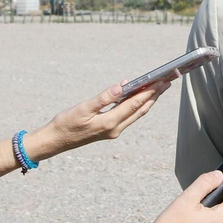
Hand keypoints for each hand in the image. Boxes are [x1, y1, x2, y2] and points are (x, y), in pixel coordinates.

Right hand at [30, 79, 172, 158]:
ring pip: (136, 114)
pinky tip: (136, 96)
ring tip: (158, 88)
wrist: (55, 141)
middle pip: (140, 110)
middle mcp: (115, 129)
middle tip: (167, 82)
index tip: (161, 81)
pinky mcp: (108, 130)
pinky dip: (135, 105)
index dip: (149, 92)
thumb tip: (121, 86)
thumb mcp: (83, 108)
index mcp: (110, 123)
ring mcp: (113, 131)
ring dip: (147, 101)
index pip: (135, 104)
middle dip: (154, 96)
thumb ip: (103, 98)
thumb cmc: (66, 123)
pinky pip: (128, 116)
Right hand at [143, 170, 222, 222]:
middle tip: (212, 182)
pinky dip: (208, 213)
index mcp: (220, 220)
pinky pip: (213, 222)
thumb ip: (205, 184)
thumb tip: (219, 176)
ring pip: (220, 214)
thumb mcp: (187, 199)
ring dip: (214, 204)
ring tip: (196, 199)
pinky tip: (193, 212)